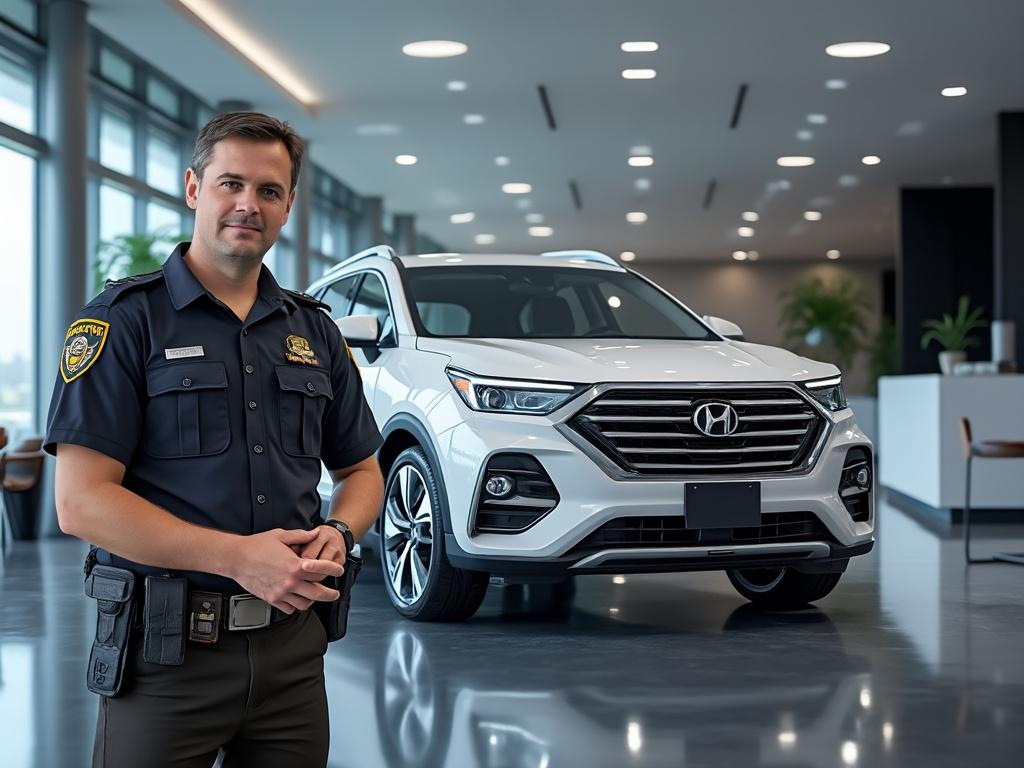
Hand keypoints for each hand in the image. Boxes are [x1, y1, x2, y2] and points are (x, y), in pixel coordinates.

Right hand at [230, 528, 344, 613]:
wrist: (235, 558)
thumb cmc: (255, 546)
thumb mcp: (281, 535)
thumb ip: (302, 536)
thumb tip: (315, 533)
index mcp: (295, 565)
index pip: (323, 570)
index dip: (334, 570)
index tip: (339, 570)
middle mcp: (290, 581)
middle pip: (318, 593)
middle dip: (331, 594)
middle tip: (335, 593)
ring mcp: (281, 592)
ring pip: (305, 604)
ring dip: (313, 601)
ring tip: (315, 597)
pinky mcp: (271, 599)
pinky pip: (289, 609)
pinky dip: (296, 606)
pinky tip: (297, 599)